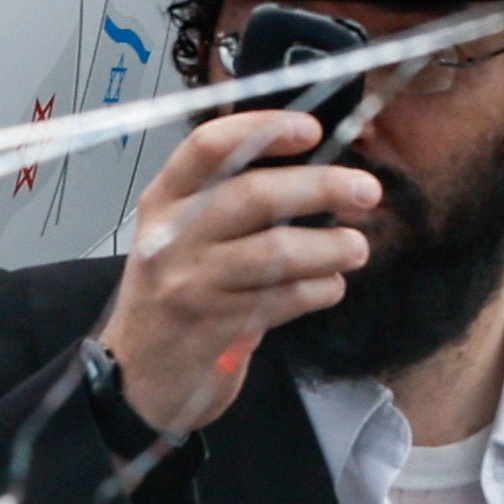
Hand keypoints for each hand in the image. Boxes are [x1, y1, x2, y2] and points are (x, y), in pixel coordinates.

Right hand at [96, 106, 377, 439]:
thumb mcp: (181, 234)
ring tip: (356, 248)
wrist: (138, 373)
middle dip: (320, 187)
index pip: (209, 147)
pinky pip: (282, 299)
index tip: (311, 129)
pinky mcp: (214, 327)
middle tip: (366, 191)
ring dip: (327, 247)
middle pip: (254, 195)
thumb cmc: (173, 291)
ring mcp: (192, 283)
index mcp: (164, 199)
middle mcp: (172, 235)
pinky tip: (331, 287)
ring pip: (274, 251)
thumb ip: (227, 199)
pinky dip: (318, 290)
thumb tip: (312, 165)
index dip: (262, 130)